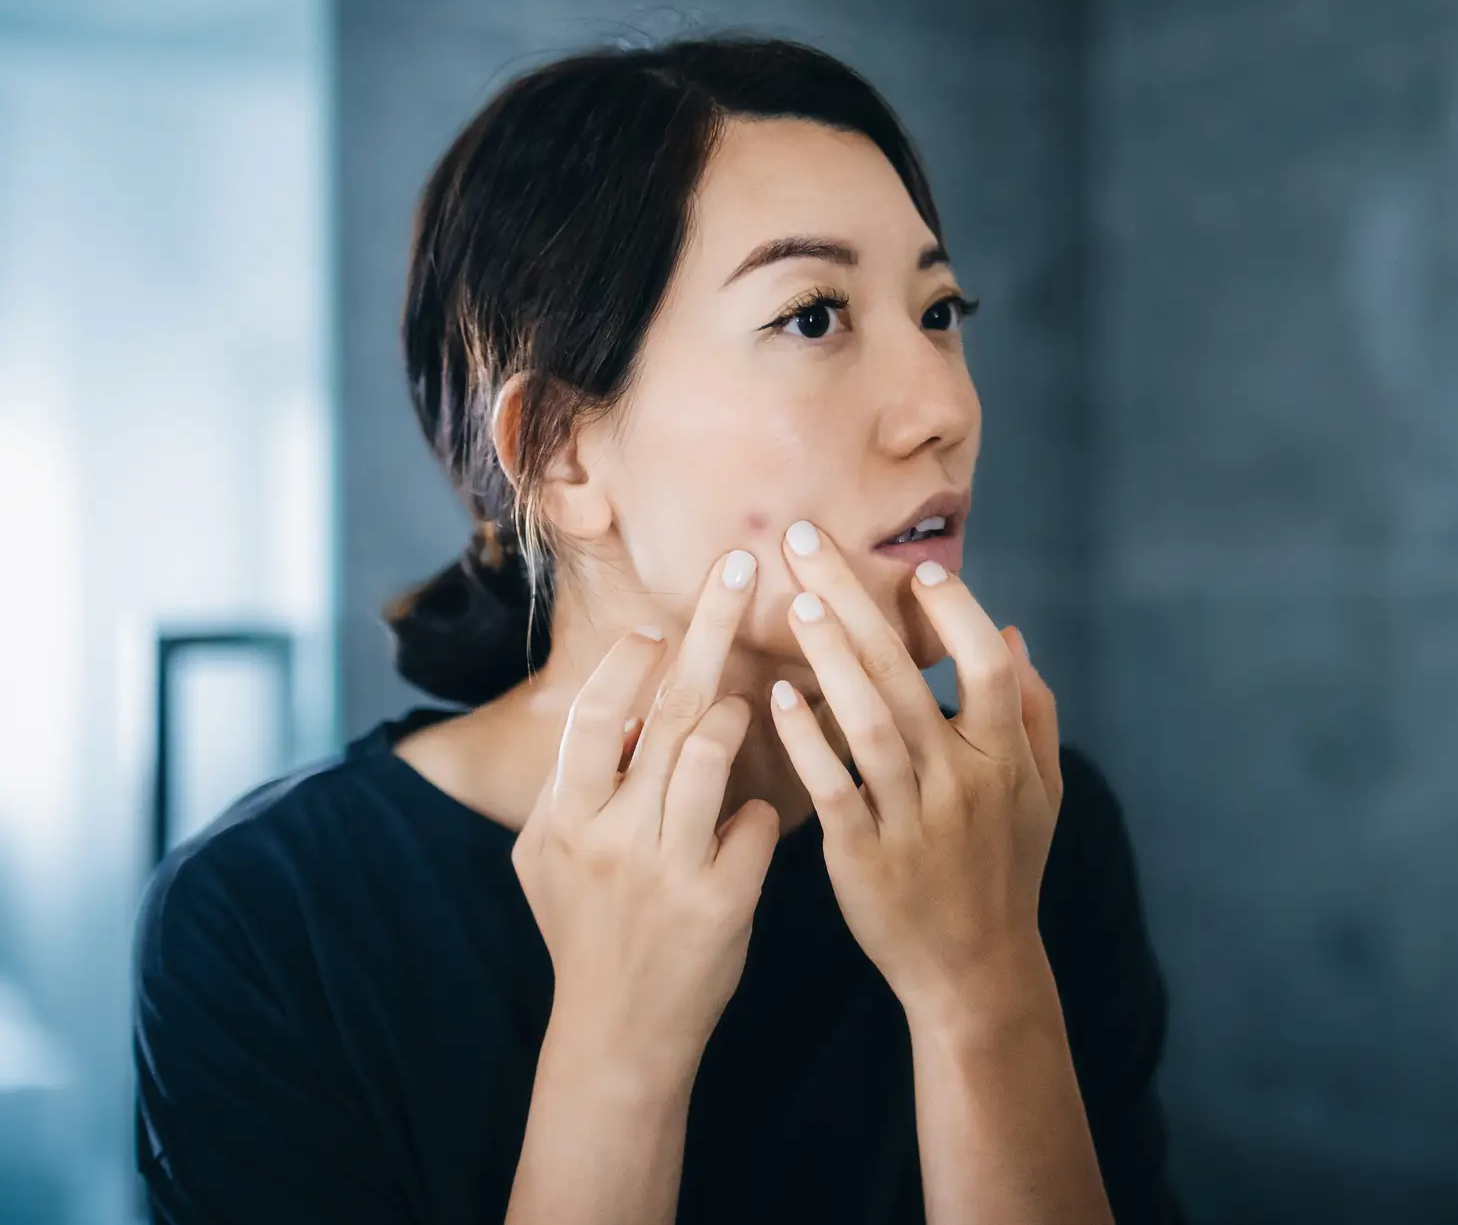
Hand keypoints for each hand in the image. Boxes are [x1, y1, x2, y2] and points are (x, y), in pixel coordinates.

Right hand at [511, 550, 779, 1090]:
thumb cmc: (588, 932)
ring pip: (713, 753)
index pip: (591, 717)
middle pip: (667, 710)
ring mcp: (666, 869)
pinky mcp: (720, 901)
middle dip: (709, 627)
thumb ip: (574, 786)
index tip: (660, 626)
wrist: (619, 1035)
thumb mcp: (548, 861)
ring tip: (745, 704)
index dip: (626, 664)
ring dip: (739, 716)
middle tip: (742, 566)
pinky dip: (763, 808)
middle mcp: (609, 837)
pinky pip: (758, 820)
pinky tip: (758, 816)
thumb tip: (617, 709)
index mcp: (563, 820)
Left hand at [767, 521, 1062, 1032]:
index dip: (957, 614)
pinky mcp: (864, 856)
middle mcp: (962, 782)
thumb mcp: (1042, 793)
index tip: (920, 570)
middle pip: (906, 675)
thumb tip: (1011, 633)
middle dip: (854, 599)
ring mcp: (913, 819)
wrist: (974, 968)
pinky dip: (806, 739)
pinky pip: (832, 787)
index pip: (987, 667)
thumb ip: (1033, 711)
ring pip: (867, 723)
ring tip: (793, 601)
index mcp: (1006, 759)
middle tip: (805, 541)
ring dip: (829, 657)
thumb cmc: (1006, 869)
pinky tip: (778, 696)